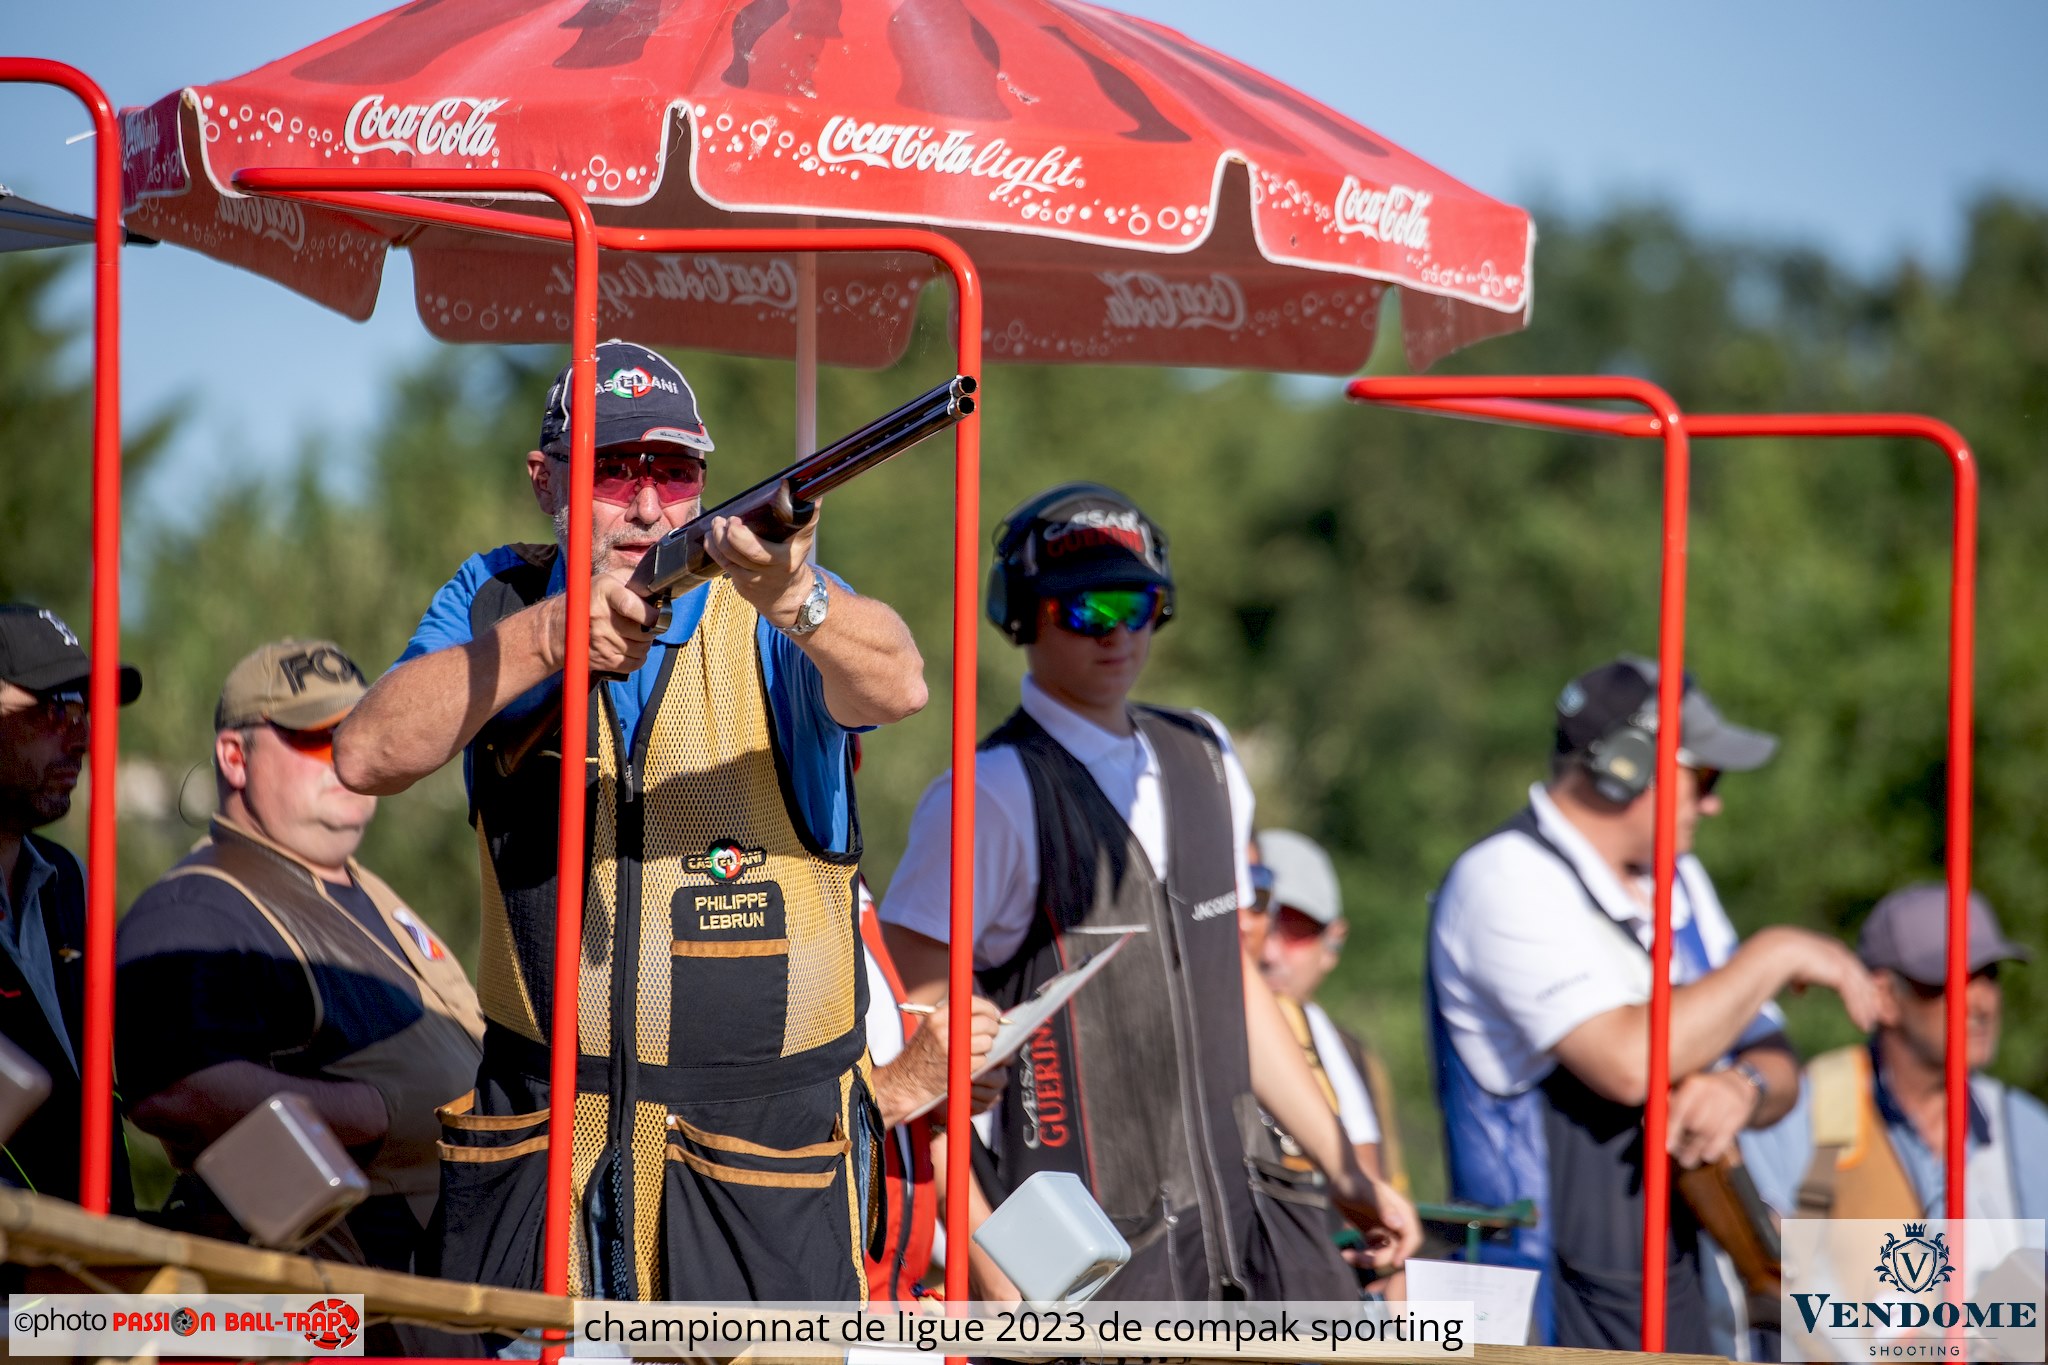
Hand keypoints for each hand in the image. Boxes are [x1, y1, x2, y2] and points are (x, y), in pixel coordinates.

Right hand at [546, 568, 660, 675]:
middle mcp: (601, 619)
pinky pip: (634, 663)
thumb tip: (655, 586)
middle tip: (646, 623)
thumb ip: (631, 578)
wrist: (557, 628)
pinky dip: (639, 656)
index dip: (649, 613)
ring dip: (645, 642)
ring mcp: (602, 642)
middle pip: (642, 631)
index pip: (630, 605)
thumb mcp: (606, 579)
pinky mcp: (603, 660)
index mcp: (604, 594)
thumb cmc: (588, 600)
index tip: (656, 614)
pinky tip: (631, 646)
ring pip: (642, 648)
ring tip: (636, 633)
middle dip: (651, 628)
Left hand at [703, 511, 820, 628]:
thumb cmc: (791, 556)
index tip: (742, 518)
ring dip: (720, 538)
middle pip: (753, 551)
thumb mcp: (802, 539)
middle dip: (736, 534)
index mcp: (790, 554)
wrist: (786, 594)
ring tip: (717, 522)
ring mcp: (756, 578)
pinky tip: (711, 536)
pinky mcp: (741, 584)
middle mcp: (774, 567)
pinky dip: (715, 549)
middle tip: (730, 519)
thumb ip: (806, 517)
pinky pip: (724, 565)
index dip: (768, 526)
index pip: (787, 538)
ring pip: (733, 558)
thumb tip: (811, 491)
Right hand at [870, 995, 1001, 1128]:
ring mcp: (954, 1048)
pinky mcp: (960, 1066)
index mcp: (938, 1015)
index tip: (995, 1015)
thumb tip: (988, 1013)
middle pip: (986, 1022)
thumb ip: (956, 1016)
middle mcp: (946, 1029)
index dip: (989, 1009)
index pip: (974, 1003)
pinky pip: (983, 1060)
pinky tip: (967, 1063)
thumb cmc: (921, 1053)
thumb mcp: (931, 1026)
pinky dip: (980, 1062)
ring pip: (987, 1042)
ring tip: (974, 1050)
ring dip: (986, 1047)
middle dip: (993, 1028)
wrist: (906, 1081)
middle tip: (992, 1032)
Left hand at [1330, 1174, 1422, 1269]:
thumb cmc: (1355, 1182)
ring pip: (1383, 1254)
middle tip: (1358, 1258)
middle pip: (1396, 1251)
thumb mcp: (1368, 1193)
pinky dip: (1362, 1257)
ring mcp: (1385, 1229)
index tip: (1394, 1262)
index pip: (1412, 1238)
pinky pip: (1372, 1252)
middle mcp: (1396, 1223)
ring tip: (1347, 1256)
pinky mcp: (1372, 1234)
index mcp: (1402, 1212)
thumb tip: (1398, 1225)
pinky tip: (1347, 1254)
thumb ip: (1384, 1207)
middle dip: (1380, 1258)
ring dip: (1368, 1260)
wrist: (1339, 1178)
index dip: (1406, 1252)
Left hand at [1666, 1068, 1757, 1168]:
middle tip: (1676, 1154)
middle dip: (1684, 1143)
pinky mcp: (1739, 1116)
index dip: (1671, 1129)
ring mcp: (1728, 1104)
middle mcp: (1712, 1092)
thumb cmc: (1702, 1093)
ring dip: (1695, 1151)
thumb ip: (1666, 1106)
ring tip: (1687, 1160)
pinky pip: (1724, 1139)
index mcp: (1694, 1084)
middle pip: (1695, 1124)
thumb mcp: (1685, 1091)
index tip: (1666, 1147)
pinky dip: (1713, 1151)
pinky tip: (1705, 1154)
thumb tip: (1646, 1123)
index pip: (1680, 1108)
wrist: (1739, 1085)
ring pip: (1708, 1134)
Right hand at [1759, 925, 1882, 1030]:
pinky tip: (1861, 1025)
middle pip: (1862, 982)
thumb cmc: (1782, 958)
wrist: (1780, 951)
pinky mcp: (1840, 974)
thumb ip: (1803, 981)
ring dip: (1866, 1011)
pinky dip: (1858, 1012)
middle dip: (1868, 1002)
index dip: (1859, 991)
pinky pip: (1853, 997)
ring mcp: (1843, 964)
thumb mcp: (1797, 971)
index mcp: (1833, 952)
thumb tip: (1800, 991)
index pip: (1853, 973)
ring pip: (1860, 992)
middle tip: (1873, 1018)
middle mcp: (1842, 956)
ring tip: (1868, 1027)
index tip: (1862, 1006)